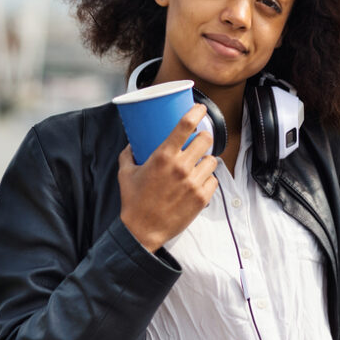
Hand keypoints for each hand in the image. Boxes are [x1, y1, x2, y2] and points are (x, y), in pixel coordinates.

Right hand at [118, 104, 218, 251]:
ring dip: (207, 160)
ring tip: (198, 165)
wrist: (142, 231)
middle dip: (204, 138)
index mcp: (163, 156)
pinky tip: (199, 182)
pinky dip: (208, 180)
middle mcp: (181, 167)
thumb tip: (132, 143)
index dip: (196, 112)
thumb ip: (128, 154)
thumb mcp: (125, 173)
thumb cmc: (133, 202)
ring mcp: (193, 182)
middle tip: (199, 142)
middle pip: (206, 140)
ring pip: (213, 160)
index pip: (185, 125)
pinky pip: (214, 180)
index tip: (200, 108)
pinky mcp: (202, 197)